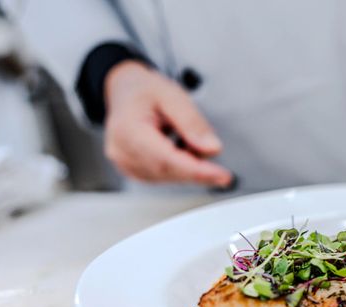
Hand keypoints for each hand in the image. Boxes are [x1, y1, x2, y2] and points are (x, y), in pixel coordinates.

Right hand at [103, 61, 231, 185]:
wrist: (125, 91)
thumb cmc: (145, 91)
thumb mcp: (172, 95)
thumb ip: (192, 122)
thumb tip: (212, 148)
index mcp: (128, 130)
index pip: (166, 159)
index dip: (197, 170)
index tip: (223, 176)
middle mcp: (122, 151)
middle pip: (168, 171)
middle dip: (198, 170)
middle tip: (221, 170)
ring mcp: (126, 164)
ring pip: (168, 176)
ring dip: (189, 165)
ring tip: (190, 139)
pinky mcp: (135, 170)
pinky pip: (164, 175)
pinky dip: (180, 166)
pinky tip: (182, 148)